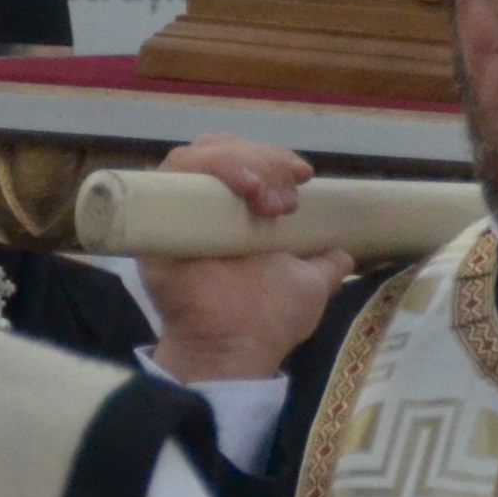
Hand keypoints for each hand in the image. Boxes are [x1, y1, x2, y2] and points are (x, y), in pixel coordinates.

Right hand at [140, 136, 351, 386]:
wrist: (237, 347)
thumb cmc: (269, 318)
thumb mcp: (309, 284)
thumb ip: (324, 265)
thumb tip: (342, 254)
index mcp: (237, 216)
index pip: (248, 161)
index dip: (274, 158)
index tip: (303, 175)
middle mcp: (204, 208)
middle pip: (225, 149)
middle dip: (264, 161)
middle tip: (283, 201)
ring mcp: (177, 211)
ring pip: (200, 154)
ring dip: (242, 163)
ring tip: (266, 200)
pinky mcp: (155, 219)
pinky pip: (170, 171)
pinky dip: (208, 166)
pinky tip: (243, 187)